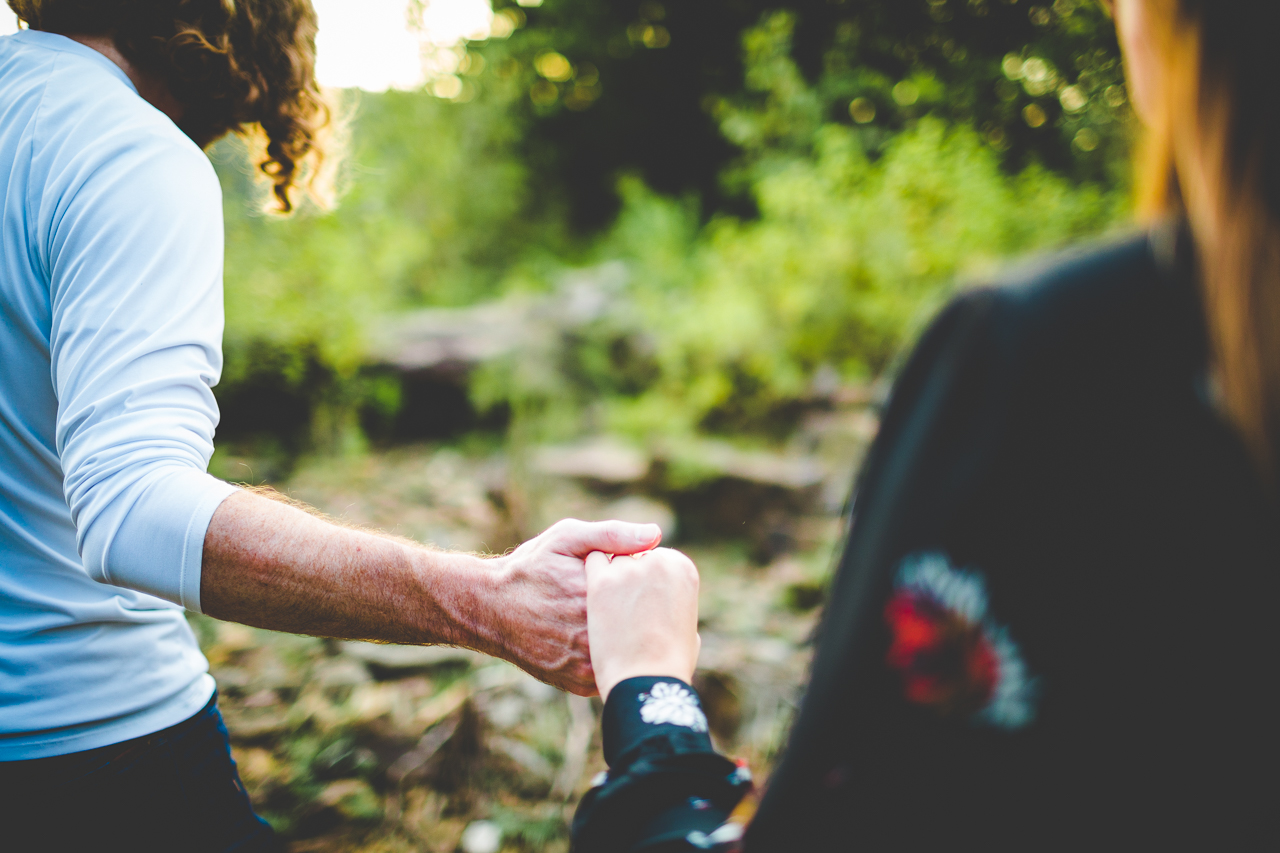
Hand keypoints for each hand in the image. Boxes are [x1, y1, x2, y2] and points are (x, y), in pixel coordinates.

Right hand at [481, 519, 662, 695]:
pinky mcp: (579, 683)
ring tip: (621, 623)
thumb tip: (655, 534)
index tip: (643, 578)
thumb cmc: (530, 568)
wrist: (490, 608)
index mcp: (596, 596)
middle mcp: (592, 634)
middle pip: (642, 627)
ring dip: (633, 642)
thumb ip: (612, 535)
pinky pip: (613, 673)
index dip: (649, 586)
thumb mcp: (567, 538)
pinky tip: (610, 643)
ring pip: (630, 655)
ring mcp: (586, 663)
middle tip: (631, 602)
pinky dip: (617, 660)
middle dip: (643, 615)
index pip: (646, 594)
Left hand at [585, 548, 700, 701]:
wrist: (643, 682)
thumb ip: (678, 604)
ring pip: (615, 560)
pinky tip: (593, 599)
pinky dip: (591, 574)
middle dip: (631, 577)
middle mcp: (657, 562)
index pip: (660, 561)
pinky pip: (592, 562)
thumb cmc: (670, 663)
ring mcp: (628, 570)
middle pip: (636, 558)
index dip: (651, 584)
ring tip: (610, 611)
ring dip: (611, 578)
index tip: (646, 607)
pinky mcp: (600, 581)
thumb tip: (671, 594)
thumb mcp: (690, 632)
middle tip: (628, 610)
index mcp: (682, 568)